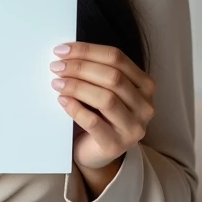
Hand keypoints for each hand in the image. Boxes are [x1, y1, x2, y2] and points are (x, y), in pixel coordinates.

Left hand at [49, 42, 154, 170]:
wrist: (94, 151)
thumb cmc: (97, 113)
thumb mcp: (102, 88)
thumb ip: (94, 70)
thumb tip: (65, 52)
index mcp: (144, 85)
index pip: (117, 58)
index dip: (88, 50)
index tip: (61, 50)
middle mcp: (144, 106)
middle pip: (113, 77)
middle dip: (80, 68)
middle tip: (56, 67)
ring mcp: (133, 128)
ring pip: (106, 99)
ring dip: (77, 86)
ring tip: (57, 82)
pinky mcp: (116, 145)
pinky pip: (94, 122)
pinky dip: (76, 108)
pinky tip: (62, 100)